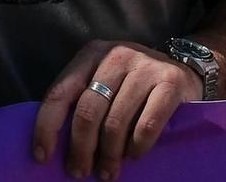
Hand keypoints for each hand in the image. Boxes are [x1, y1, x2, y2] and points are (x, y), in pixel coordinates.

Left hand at [32, 39, 203, 178]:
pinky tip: (134, 156)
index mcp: (91, 54)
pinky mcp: (171, 82)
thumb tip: (54, 144)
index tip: (42, 157)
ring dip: (109, 155)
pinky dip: (137, 147)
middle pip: (87, 111)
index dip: (47, 127)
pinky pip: (147, 125)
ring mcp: (145, 67)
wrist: (183, 70)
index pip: (60, 93)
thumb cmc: (131, 84)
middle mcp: (117, 55)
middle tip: (79, 171)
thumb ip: (81, 101)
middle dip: (81, 148)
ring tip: (108, 172)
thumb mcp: (102, 81)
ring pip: (116, 122)